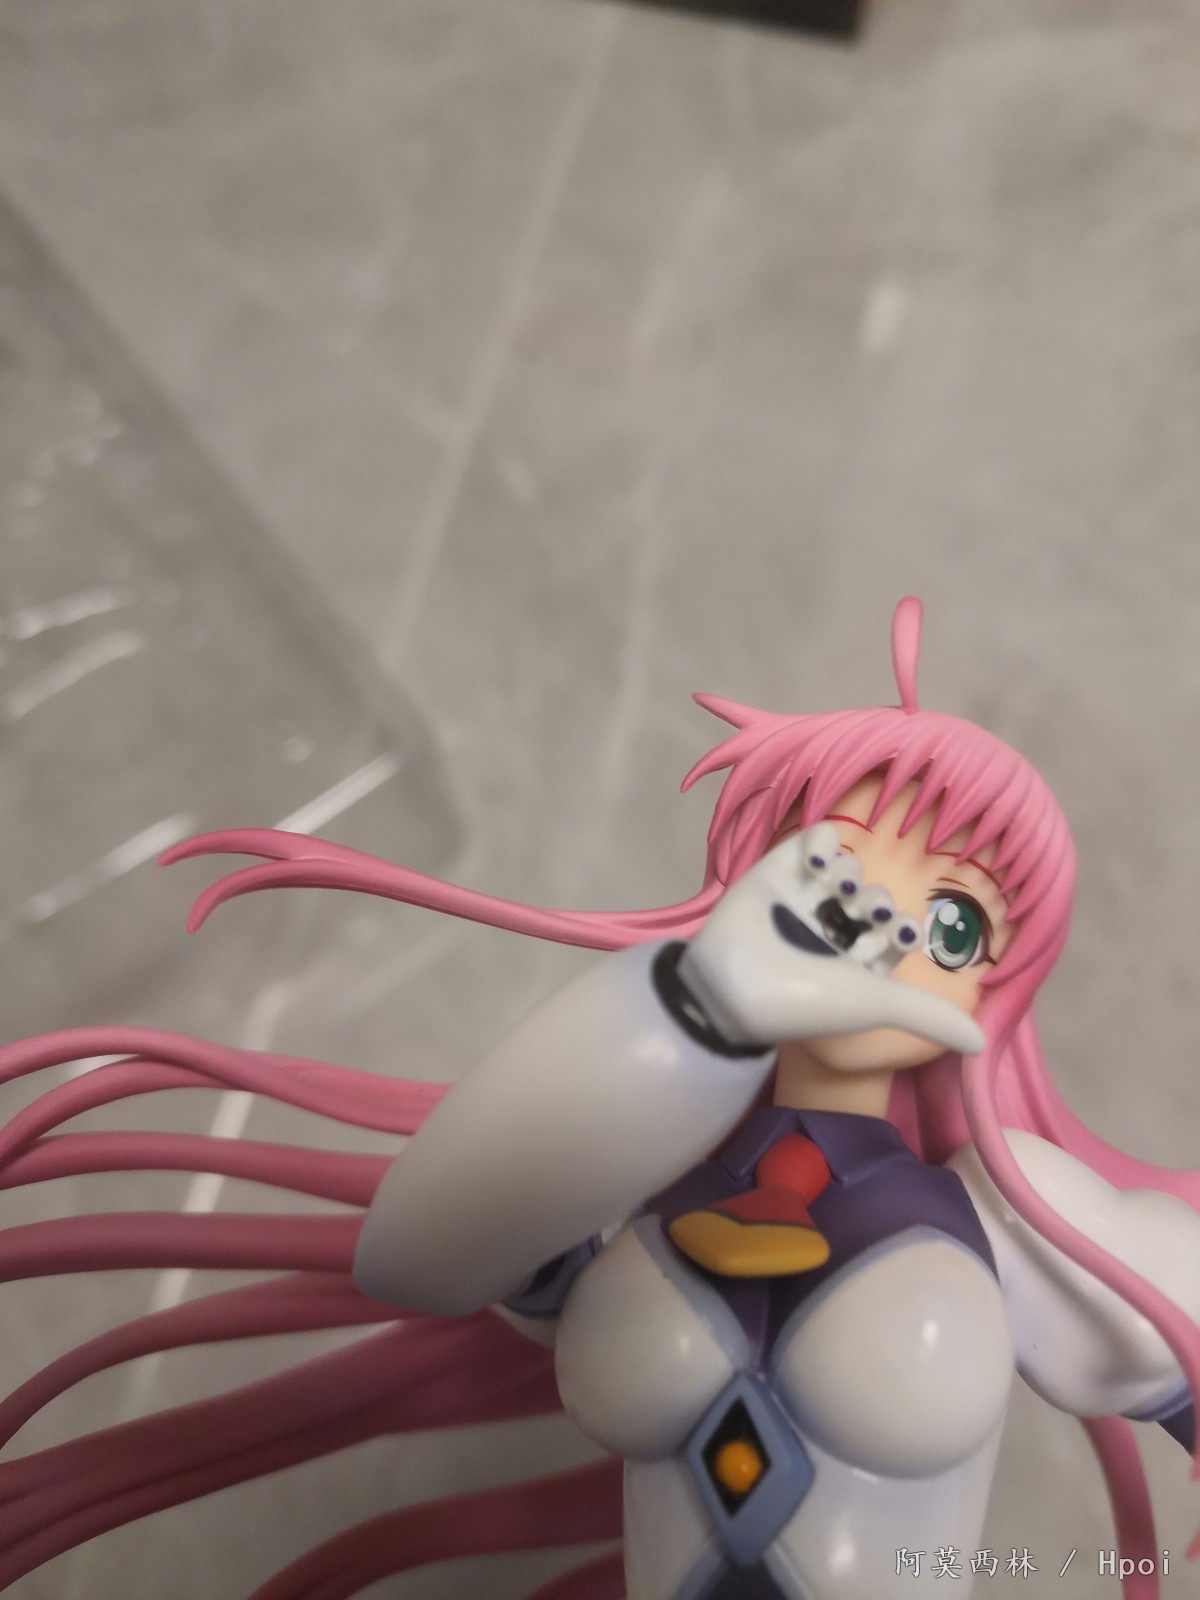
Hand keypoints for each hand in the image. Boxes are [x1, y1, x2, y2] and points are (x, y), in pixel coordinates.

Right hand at [678, 824, 985, 1055]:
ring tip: (839, 883)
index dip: (903, 928)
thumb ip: (928, 1017)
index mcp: (854, 964)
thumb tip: (983, 1044)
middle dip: (877, 900)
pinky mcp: (772, 877)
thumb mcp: (875, 1003)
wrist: (732, 991)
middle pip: (871, 900)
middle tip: (870, 909)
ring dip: (850, 872)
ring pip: (843, 870)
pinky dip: (821, 840)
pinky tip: (821, 853)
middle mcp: (830, 932)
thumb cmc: (805, 1002)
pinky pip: (806, 845)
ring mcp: (801, 902)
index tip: (902, 932)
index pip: (893, 934)